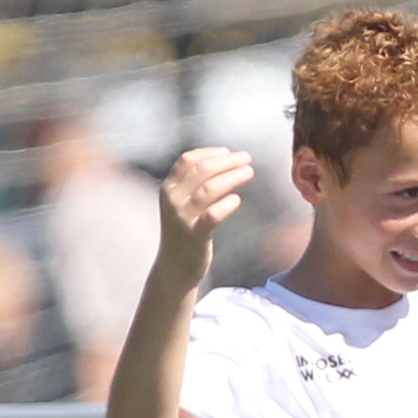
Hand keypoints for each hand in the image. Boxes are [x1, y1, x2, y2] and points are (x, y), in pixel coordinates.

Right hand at [156, 146, 254, 264]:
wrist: (174, 267)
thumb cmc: (185, 230)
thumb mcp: (181, 203)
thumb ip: (193, 183)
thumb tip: (223, 159)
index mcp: (168, 188)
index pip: (187, 160)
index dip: (209, 152)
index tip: (227, 151)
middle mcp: (173, 200)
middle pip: (201, 170)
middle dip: (226, 161)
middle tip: (246, 158)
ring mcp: (183, 218)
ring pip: (209, 189)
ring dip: (232, 177)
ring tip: (249, 171)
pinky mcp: (195, 235)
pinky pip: (212, 215)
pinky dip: (226, 205)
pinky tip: (237, 200)